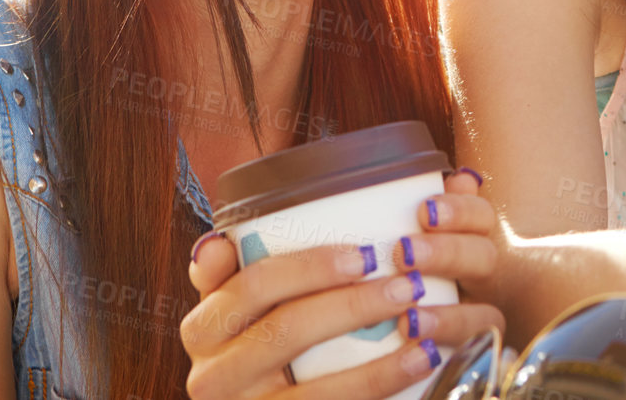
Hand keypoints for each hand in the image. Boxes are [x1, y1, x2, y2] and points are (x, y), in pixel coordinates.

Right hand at [182, 171, 504, 398]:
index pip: (252, 285)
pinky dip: (381, 383)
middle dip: (353, 305)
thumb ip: (234, 273)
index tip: (363, 254)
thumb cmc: (260, 350)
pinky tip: (420, 360)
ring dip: (379, 354)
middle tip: (408, 282)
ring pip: (314, 385)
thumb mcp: (238, 311)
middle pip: (286, 330)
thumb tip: (216, 240)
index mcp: (204, 328)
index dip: (308, 267)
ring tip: (422, 322)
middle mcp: (211, 376)